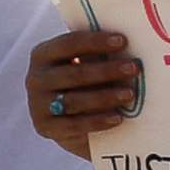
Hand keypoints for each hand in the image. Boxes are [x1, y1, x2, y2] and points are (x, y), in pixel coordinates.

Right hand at [26, 30, 137, 154]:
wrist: (68, 120)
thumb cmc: (84, 82)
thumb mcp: (86, 64)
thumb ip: (98, 55)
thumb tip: (129, 48)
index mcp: (43, 54)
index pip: (69, 44)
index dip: (96, 42)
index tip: (123, 41)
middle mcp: (35, 78)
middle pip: (75, 74)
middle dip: (107, 70)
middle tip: (134, 68)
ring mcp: (37, 105)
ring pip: (75, 100)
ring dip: (105, 97)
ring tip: (129, 94)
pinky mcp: (45, 127)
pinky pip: (75, 125)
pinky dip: (98, 121)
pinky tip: (118, 118)